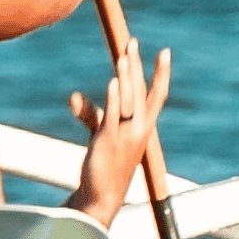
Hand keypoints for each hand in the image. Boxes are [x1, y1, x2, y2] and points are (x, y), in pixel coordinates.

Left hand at [65, 37, 170, 225]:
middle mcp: (139, 129)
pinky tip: (114, 81)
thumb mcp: (100, 134)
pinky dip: (114, 98)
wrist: (101, 196)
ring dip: (126, 76)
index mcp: (143, 127)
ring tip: (124, 54)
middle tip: (133, 42)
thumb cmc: (103, 165)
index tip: (165, 52)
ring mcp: (125, 135)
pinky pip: (113, 115)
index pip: (157, 94)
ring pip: (129, 99)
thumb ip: (91, 113)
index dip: (161, 73)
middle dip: (137, 65)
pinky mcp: (109, 141)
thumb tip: (73, 96)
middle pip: (141, 90)